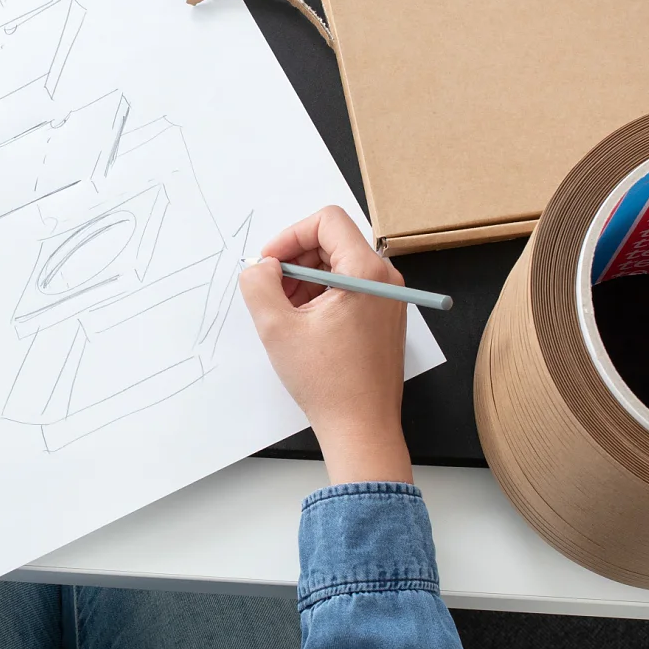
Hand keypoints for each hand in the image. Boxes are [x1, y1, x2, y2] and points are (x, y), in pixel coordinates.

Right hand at [239, 206, 412, 485]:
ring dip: (306, 280)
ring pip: (340, 265)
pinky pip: (350, 288)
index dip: (290, 236)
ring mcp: (389, 298)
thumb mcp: (277, 328)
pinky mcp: (384, 316)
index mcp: (367, 272)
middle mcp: (386, 279)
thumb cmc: (328, 383)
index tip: (269, 263)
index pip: (327, 220)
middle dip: (296, 261)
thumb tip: (260, 266)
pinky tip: (304, 325)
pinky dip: (322, 296)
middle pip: (333, 241)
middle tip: (272, 290)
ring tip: (286, 313)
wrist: (361, 427)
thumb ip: (259, 284)